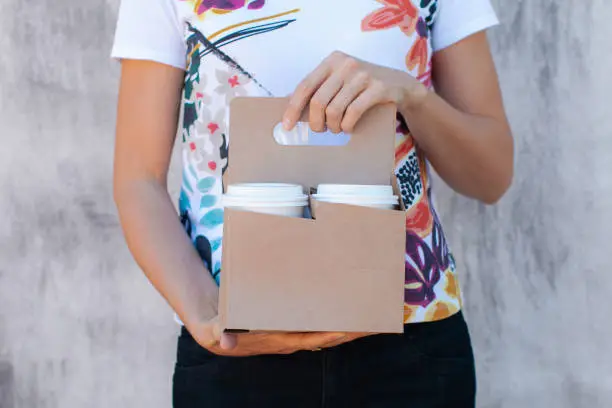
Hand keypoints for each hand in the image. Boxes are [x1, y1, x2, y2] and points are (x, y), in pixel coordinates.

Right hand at [187, 316, 364, 355]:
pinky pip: (320, 326)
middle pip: (326, 337)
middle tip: (375, 323)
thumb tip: (224, 342)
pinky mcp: (294, 327)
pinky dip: (336, 322)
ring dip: (348, 328)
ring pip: (327, 332)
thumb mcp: (218, 331)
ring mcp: (294, 334)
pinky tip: (349, 314)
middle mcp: (291, 339)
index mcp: (278, 339)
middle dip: (350, 332)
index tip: (346, 329)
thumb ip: (221, 334)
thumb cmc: (222, 329)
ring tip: (371, 318)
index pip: (308, 339)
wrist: (221, 334)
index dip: (327, 335)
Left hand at [283, 51, 427, 133]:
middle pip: (318, 102)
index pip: (305, 86)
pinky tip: (348, 128)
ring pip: (334, 110)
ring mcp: (362, 75)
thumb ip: (320, 89)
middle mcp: (345, 64)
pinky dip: (347, 126)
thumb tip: (291, 109)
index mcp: (332, 61)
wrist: (401, 85)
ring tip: (337, 129)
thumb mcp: (340, 80)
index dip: (293, 108)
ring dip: (333, 127)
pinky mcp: (377, 88)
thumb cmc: (363, 87)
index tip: (287, 126)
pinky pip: (353, 113)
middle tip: (320, 130)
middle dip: (315, 123)